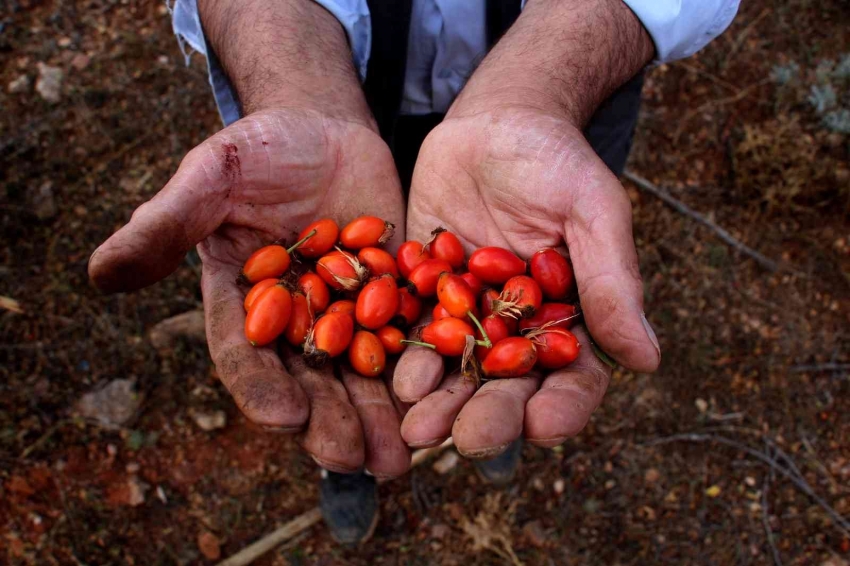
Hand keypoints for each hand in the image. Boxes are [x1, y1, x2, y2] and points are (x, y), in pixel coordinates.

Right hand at [89, 0, 410, 476]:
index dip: (261, 387)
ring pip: (360, 374)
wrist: (326, 128)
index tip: (284, 417)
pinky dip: (421, 372)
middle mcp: (293, 320)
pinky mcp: (391, 298)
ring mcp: (345, 312)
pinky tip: (440, 400)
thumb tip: (99, 274)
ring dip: (378, 417)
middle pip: (309, 380)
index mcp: (242, 302)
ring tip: (400, 459)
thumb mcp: (213, 175)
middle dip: (329, 421)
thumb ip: (168, 222)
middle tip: (353, 459)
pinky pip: (406, 339)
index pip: (245, 355)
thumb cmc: (260, 147)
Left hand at [395, 0, 659, 456]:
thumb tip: (648, 359)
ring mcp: (465, 314)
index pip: (571, 379)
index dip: (562, 408)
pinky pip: (410, 330)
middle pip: (506, 388)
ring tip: (417, 424)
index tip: (544, 426)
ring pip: (454, 371)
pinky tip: (388, 373)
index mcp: (566, 319)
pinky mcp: (423, 292)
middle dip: (488, 417)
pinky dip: (400, 354)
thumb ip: (612, 281)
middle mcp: (515, 329)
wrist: (494, 122)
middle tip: (466, 440)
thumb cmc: (557, 162)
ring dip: (438, 400)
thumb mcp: (592, 212)